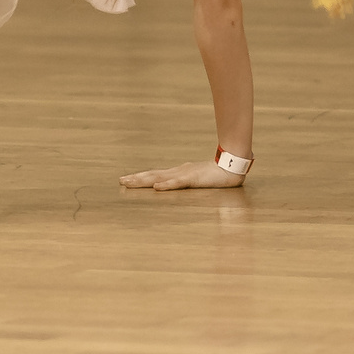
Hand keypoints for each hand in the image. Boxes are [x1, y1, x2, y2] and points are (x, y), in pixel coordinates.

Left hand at [121, 158, 245, 191]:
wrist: (232, 165)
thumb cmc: (216, 172)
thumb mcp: (196, 178)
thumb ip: (185, 180)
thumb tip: (174, 183)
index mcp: (178, 172)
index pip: (155, 175)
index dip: (141, 177)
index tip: (127, 179)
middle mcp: (178, 171)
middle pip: (153, 175)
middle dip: (136, 178)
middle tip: (121, 180)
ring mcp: (184, 174)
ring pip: (160, 178)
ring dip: (144, 180)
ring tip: (130, 182)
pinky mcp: (193, 179)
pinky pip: (177, 183)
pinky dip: (166, 185)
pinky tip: (156, 188)